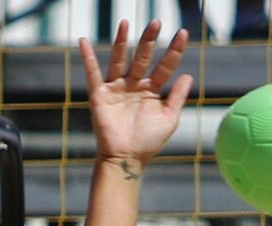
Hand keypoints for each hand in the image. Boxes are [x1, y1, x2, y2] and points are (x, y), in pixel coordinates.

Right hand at [78, 20, 192, 165]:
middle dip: (149, 40)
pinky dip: (87, 58)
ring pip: (119, 60)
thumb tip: (188, 75)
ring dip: (122, 41)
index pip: (165, 66)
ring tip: (125, 22)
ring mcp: (116, 89)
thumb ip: (178, 96)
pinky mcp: (100, 95)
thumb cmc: (148, 142)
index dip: (174, 50)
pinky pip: (93, 74)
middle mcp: (133, 86)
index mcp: (151, 91)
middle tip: (156, 21)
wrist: (126, 158)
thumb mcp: (169, 118)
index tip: (182, 33)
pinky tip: (83, 41)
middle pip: (142, 57)